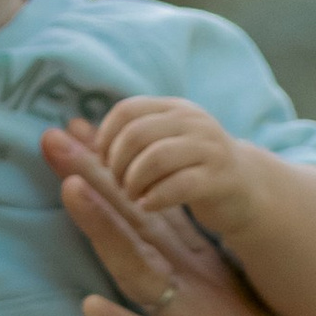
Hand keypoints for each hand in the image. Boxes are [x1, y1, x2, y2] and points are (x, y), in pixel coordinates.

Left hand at [40, 119, 315, 315]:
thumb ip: (198, 294)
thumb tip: (166, 274)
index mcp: (202, 278)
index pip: (149, 215)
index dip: (112, 174)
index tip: (79, 132)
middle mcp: (196, 292)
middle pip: (136, 227)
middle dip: (94, 179)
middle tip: (54, 136)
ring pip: (141, 269)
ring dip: (105, 229)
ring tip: (70, 190)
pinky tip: (92, 309)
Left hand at [90, 95, 257, 235]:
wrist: (245, 188)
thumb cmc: (191, 167)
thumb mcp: (158, 143)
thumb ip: (118, 137)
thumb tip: (70, 126)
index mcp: (172, 109)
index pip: (126, 111)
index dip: (106, 139)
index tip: (104, 163)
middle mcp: (192, 122)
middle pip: (136, 134)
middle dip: (117, 164)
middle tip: (118, 186)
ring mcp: (208, 148)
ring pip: (155, 157)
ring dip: (134, 182)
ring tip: (133, 197)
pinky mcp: (219, 179)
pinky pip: (179, 184)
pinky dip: (156, 197)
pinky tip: (148, 206)